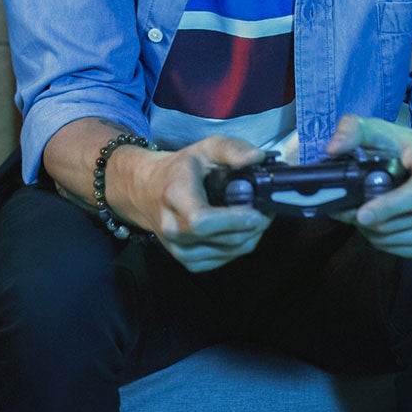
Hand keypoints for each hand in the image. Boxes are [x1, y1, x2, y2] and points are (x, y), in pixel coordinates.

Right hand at [111, 135, 271, 272]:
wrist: (145, 191)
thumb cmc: (179, 169)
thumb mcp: (204, 149)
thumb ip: (231, 149)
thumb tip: (257, 158)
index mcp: (173, 197)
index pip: (202, 221)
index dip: (234, 220)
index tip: (257, 212)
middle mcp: (172, 228)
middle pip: (224, 240)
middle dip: (253, 227)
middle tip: (266, 210)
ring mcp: (178, 250)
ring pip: (229, 253)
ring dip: (250, 237)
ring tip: (254, 218)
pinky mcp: (187, 262)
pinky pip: (224, 260)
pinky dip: (239, 246)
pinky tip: (239, 229)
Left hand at [326, 115, 411, 258]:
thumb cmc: (407, 147)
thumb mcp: (382, 130)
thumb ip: (355, 130)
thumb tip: (333, 149)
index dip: (387, 207)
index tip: (361, 214)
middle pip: (402, 222)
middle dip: (369, 221)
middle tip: (346, 210)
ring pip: (399, 239)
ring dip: (373, 232)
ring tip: (360, 216)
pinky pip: (404, 251)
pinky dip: (383, 243)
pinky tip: (375, 227)